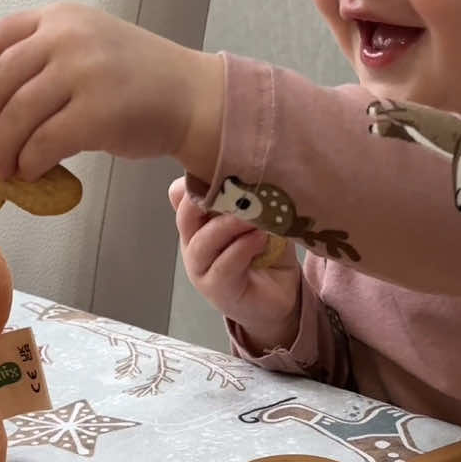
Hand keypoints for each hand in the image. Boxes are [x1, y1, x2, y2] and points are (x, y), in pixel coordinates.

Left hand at [0, 4, 223, 181]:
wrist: (193, 97)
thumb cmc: (138, 78)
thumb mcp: (87, 45)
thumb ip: (41, 59)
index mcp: (56, 18)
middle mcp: (65, 38)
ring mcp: (83, 73)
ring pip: (16, 115)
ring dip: (0, 148)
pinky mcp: (98, 113)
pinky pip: (44, 143)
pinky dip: (28, 162)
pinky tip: (28, 173)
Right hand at [169, 178, 300, 350]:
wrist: (280, 298)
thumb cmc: (267, 254)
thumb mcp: (262, 218)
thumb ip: (254, 199)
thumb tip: (263, 169)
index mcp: (200, 221)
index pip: (180, 194)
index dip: (196, 178)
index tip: (223, 162)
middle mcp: (194, 242)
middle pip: (185, 214)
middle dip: (208, 197)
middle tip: (236, 185)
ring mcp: (201, 268)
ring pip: (202, 242)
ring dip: (228, 225)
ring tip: (253, 215)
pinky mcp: (217, 289)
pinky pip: (223, 266)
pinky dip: (242, 249)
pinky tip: (260, 238)